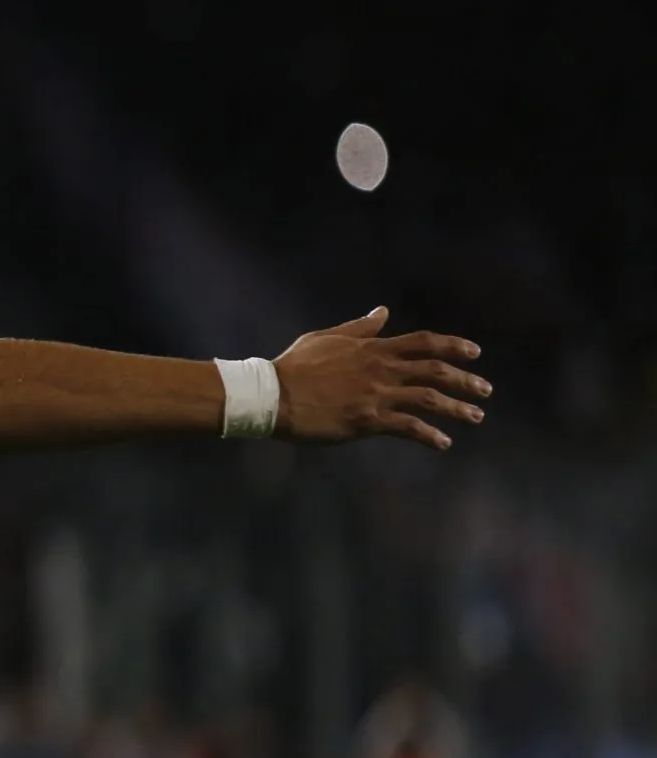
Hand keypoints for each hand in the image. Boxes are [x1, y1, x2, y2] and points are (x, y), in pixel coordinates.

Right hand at [274, 307, 488, 450]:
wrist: (272, 394)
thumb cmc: (294, 366)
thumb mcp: (326, 338)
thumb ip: (359, 328)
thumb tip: (382, 313)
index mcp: (373, 349)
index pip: (424, 343)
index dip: (454, 346)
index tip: (475, 353)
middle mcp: (382, 369)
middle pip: (435, 370)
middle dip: (465, 380)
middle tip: (485, 390)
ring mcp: (376, 395)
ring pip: (429, 398)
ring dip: (457, 408)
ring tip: (475, 417)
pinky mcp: (367, 420)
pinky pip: (408, 427)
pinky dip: (429, 436)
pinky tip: (443, 443)